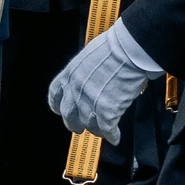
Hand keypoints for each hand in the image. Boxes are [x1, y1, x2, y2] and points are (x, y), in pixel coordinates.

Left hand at [47, 21, 160, 144]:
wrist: (129, 50)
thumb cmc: (116, 47)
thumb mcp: (90, 55)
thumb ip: (86, 71)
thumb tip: (93, 78)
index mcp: (70, 73)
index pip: (55, 94)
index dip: (57, 105)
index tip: (60, 110)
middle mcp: (76, 89)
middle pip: (69, 115)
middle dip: (74, 124)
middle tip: (81, 127)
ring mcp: (90, 101)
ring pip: (89, 125)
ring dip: (97, 130)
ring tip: (104, 131)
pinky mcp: (107, 111)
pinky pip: (107, 129)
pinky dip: (112, 135)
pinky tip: (115, 137)